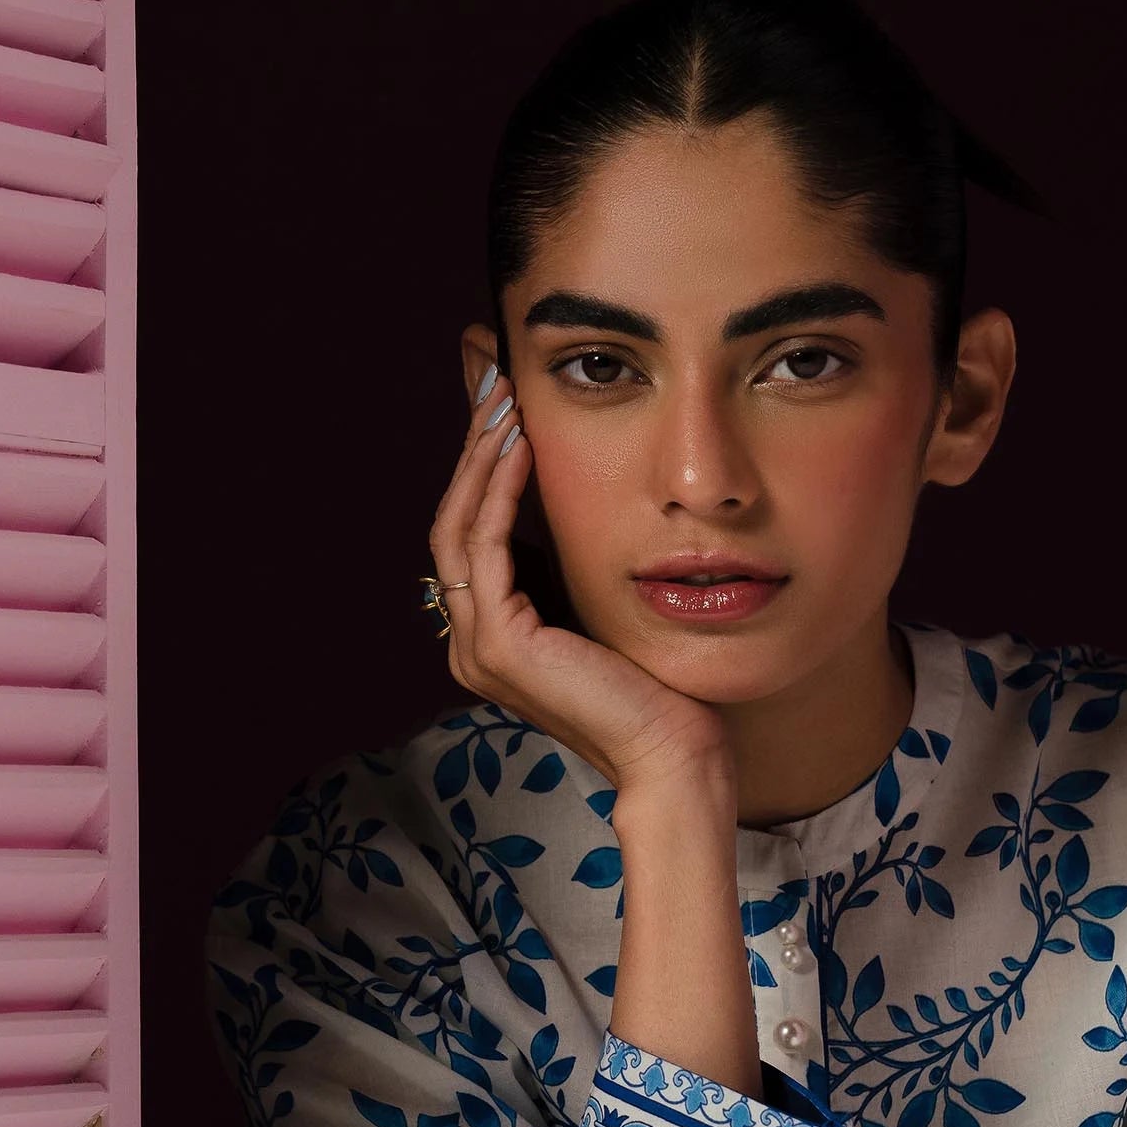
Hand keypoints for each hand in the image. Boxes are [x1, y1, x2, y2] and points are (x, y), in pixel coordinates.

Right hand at [429, 370, 733, 794]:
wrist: (672, 750)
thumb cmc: (655, 684)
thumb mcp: (603, 602)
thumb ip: (572, 561)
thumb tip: (575, 495)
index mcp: (490, 633)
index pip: (471, 530)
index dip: (480, 462)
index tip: (500, 399)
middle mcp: (470, 639)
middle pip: (454, 518)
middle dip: (472, 444)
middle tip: (489, 376)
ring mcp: (476, 646)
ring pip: (458, 526)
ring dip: (479, 457)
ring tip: (502, 399)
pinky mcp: (499, 645)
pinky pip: (486, 546)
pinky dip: (498, 491)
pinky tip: (519, 447)